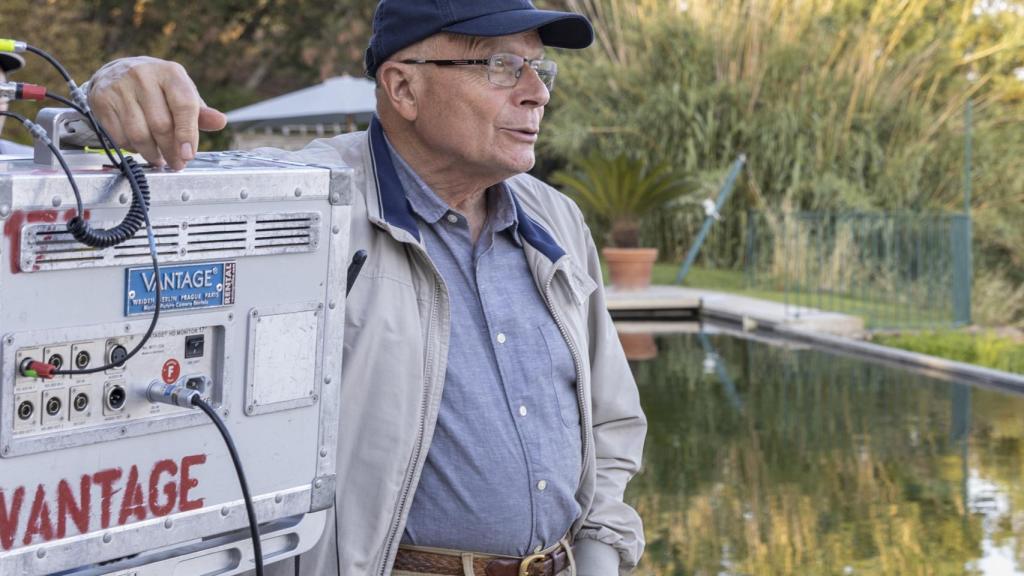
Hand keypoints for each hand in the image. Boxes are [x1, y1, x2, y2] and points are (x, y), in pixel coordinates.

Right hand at [88, 57, 226, 169]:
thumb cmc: (156, 87)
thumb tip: (220, 122)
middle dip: (171, 150)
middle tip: (176, 163)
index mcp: (170, 73)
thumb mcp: (181, 93)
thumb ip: (200, 112)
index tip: (188, 155)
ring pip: (139, 134)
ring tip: (159, 158)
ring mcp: (120, 87)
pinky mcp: (102, 100)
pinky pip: (120, 136)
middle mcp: (143, 75)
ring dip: (152, 153)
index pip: (184, 106)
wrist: (116, 73)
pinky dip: (133, 148)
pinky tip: (140, 147)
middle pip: (161, 125)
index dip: (187, 134)